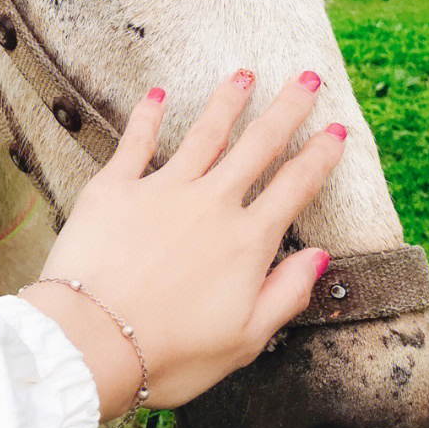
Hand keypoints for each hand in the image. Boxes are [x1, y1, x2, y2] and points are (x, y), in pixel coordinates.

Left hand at [22, 70, 346, 419]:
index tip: (335, 130)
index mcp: (247, 243)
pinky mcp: (114, 187)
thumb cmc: (169, 353)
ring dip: (227, 101)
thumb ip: (286, 293)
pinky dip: (147, 114)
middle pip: (258, 146)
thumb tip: (320, 257)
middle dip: (286, 109)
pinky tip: (157, 93)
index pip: (294, 188)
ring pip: (204, 133)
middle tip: (305, 78)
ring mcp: (162, 190)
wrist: (93, 341)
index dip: (320, 156)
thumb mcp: (245, 340)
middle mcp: (210, 205)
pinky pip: (136, 140)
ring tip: (243, 74)